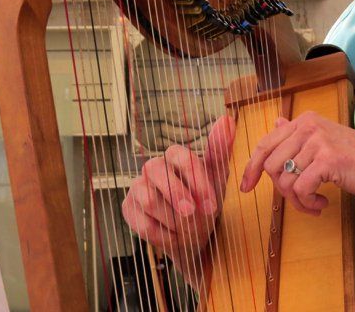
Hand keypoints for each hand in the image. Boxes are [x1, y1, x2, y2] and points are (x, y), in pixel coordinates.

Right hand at [122, 116, 234, 286]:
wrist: (194, 234)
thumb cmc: (205, 200)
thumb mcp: (218, 178)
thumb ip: (219, 149)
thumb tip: (226, 119)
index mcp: (176, 156)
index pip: (182, 158)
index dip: (197, 182)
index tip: (211, 205)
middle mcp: (154, 166)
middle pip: (157, 171)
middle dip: (177, 195)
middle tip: (192, 213)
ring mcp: (138, 186)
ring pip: (148, 199)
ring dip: (172, 219)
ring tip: (186, 227)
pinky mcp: (128, 208)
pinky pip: (141, 222)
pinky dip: (161, 234)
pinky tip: (172, 235)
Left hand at [240, 112, 354, 214]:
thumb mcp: (325, 140)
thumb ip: (298, 134)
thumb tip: (275, 124)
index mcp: (305, 120)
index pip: (265, 144)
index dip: (251, 168)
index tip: (246, 187)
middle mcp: (308, 126)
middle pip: (270, 164)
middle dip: (280, 190)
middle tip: (299, 199)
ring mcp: (317, 142)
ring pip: (284, 180)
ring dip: (297, 200)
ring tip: (313, 203)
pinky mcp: (326, 160)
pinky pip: (300, 189)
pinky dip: (307, 202)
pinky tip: (322, 203)